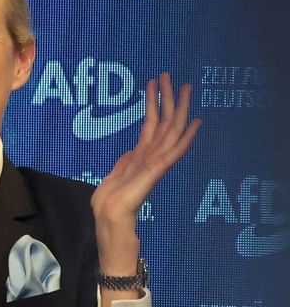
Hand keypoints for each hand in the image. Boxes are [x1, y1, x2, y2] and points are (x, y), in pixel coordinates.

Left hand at [91, 73, 199, 229]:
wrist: (111, 232)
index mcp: (138, 159)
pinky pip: (173, 152)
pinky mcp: (155, 175)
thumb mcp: (112, 181)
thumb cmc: (111, 212)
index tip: (154, 83)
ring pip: (170, 131)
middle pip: (163, 123)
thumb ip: (124, 165)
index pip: (149, 126)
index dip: (152, 104)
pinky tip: (195, 122)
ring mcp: (154, 166)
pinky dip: (185, 136)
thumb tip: (130, 151)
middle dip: (166, 98)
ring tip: (184, 85)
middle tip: (169, 73)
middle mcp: (150, 159)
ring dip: (177, 108)